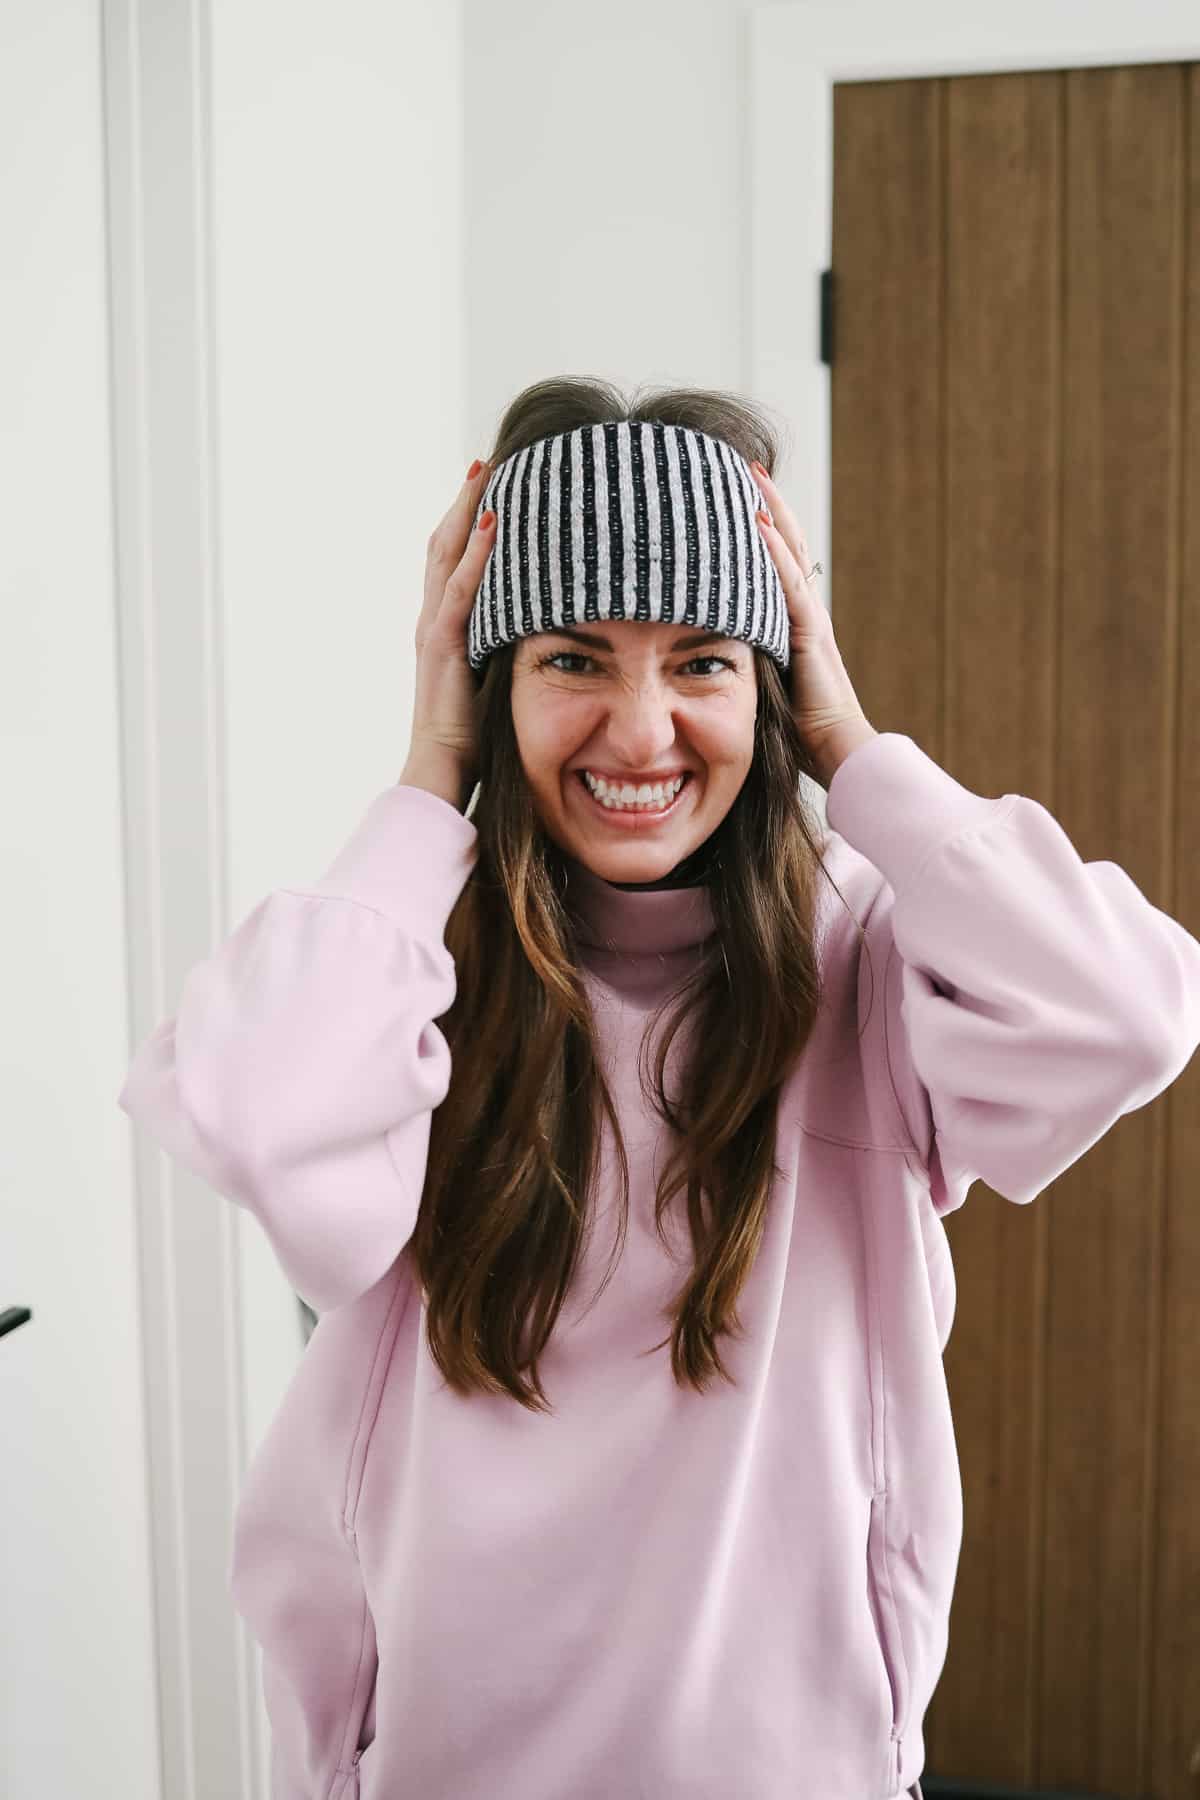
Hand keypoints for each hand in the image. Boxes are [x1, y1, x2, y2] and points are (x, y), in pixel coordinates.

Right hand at [405, 458, 496, 785]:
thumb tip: (549, 621)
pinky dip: (476, 552)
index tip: (493, 482)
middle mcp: (434, 619)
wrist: (444, 770)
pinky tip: (494, 521)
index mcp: (446, 625)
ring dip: (467, 509)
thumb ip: (510, 645)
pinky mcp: (445, 646)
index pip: (453, 559)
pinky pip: (461, 590)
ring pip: (447, 554)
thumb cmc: (475, 734)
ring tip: (488, 471)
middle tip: (489, 459)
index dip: (468, 518)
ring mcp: (436, 630)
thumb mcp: (496, 676)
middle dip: (466, 499)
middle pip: (445, 543)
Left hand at [751, 463, 875, 783]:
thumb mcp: (762, 687)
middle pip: (785, 545)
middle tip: (744, 465)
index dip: (760, 531)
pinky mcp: (810, 635)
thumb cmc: (801, 734)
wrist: (839, 755)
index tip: (736, 496)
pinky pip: (789, 585)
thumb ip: (742, 663)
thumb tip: (696, 652)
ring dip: (769, 512)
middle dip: (765, 505)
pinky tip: (755, 522)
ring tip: (750, 474)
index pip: (774, 565)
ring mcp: (811, 620)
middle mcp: (804, 613)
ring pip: (788, 553)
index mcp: (792, 624)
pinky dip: (774, 551)